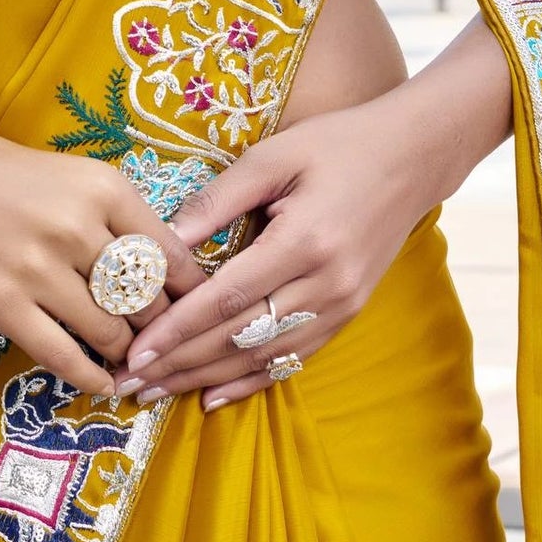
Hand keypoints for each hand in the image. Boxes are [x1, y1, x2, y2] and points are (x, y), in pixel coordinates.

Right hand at [0, 130, 205, 396]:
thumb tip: (179, 280)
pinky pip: (63, 357)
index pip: (171, 257)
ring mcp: (39, 271)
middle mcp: (78, 229)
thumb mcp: (84, 181)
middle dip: (160, 328)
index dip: (191, 295)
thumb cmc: (21, 182)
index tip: (198, 313)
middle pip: (146, 301)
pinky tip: (104, 382)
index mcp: (106, 190)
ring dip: (126, 353)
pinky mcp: (5, 306)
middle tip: (163, 342)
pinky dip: (91, 377)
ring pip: (110, 334)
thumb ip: (129, 224)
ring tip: (130, 358)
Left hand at [114, 85, 444, 410]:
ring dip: (206, 378)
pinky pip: (293, 358)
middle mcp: (325, 284)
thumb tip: (162, 240)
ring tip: (157, 392)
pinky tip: (213, 395)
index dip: (178, 331)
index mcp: (302, 241)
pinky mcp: (348, 313)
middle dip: (180, 364)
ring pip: (263, 356)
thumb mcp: (273, 156)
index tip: (136, 352)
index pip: (227, 299)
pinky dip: (251, 380)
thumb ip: (218, 200)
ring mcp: (341, 304)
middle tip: (130, 383)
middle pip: (240, 337)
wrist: (412, 157)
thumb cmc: (336, 145)